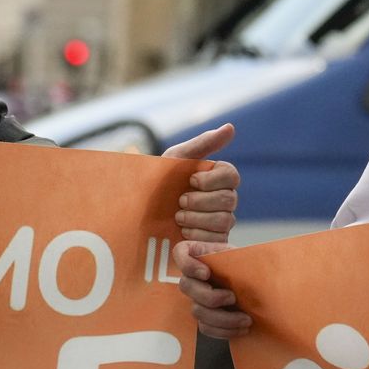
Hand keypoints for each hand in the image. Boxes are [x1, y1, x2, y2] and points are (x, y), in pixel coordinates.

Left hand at [161, 123, 238, 242]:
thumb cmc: (155, 182)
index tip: (190, 180)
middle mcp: (222, 198)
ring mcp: (220, 221)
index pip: (232, 175)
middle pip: (229, 199)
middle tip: (179, 202)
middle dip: (200, 201)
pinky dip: (197, 235)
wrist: (137, 213)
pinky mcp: (213, 241)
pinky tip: (182, 232)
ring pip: (225, 220)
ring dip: (196, 218)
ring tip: (177, 217)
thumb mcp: (175, 159)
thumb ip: (203, 144)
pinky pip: (217, 239)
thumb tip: (230, 127)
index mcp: (215, 177)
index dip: (212, 180)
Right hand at [175, 239, 251, 338]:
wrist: (259, 287)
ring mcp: (197, 297)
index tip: (206, 273)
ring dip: (222, 318)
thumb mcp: (248, 256)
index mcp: (201, 254)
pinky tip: (241, 328)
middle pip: (186, 286)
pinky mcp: (205, 316)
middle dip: (210, 296)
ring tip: (245, 319)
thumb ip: (243, 257)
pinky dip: (224, 331)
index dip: (188, 265)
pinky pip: (205, 327)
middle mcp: (195, 276)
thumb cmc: (250, 267)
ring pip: (197, 311)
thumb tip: (251, 265)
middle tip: (232, 297)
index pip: (180, 253)